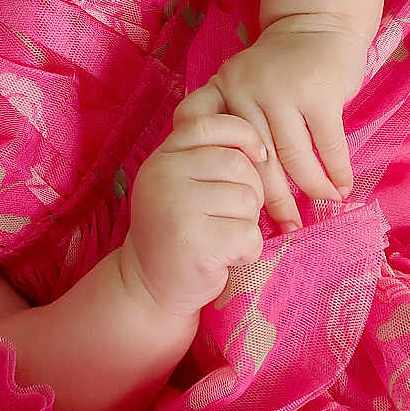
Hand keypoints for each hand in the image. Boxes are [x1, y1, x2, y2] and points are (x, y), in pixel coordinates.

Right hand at [118, 111, 268, 318]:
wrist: (148, 286)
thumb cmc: (178, 230)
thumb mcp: (179, 184)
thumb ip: (205, 157)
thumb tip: (261, 144)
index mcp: (162, 157)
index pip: (208, 124)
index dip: (243, 134)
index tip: (259, 155)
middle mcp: (163, 176)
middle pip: (238, 164)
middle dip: (251, 192)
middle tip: (234, 216)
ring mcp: (176, 208)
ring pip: (247, 199)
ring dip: (249, 223)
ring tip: (225, 237)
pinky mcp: (194, 242)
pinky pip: (248, 234)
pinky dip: (248, 251)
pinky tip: (228, 258)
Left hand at [173, 11, 368, 231]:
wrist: (317, 23)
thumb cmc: (279, 68)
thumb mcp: (242, 85)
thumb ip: (233, 124)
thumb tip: (235, 188)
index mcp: (221, 91)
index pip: (218, 147)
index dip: (230, 181)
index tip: (242, 212)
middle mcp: (244, 90)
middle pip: (257, 159)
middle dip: (274, 200)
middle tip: (286, 229)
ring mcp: (281, 90)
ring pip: (294, 156)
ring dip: (312, 188)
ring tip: (324, 206)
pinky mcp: (317, 92)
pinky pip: (327, 144)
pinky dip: (337, 170)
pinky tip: (342, 187)